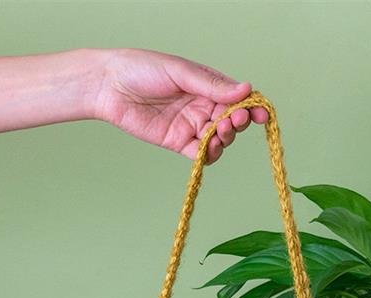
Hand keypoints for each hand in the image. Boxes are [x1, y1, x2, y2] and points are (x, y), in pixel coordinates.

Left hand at [94, 49, 268, 163]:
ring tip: (219, 133)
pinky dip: (209, 154)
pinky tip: (210, 148)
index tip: (260, 113)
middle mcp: (202, 106)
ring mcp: (191, 126)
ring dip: (225, 139)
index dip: (251, 107)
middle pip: (231, 121)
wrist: (109, 86)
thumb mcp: (181, 72)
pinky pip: (200, 153)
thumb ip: (212, 85)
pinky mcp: (178, 142)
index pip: (236, 98)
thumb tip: (245, 90)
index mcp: (206, 86)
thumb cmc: (142, 69)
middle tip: (234, 121)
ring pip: (218, 139)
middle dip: (237, 123)